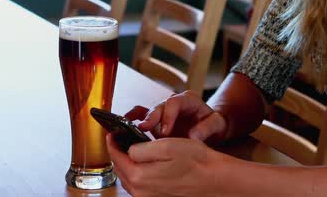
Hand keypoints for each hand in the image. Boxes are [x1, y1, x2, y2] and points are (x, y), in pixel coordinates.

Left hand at [106, 135, 224, 196]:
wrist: (215, 180)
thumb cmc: (196, 161)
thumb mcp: (167, 145)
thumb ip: (141, 148)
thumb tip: (128, 149)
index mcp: (140, 176)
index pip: (116, 158)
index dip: (112, 143)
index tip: (111, 134)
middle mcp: (141, 191)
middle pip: (120, 170)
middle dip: (117, 154)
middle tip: (118, 141)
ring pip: (128, 180)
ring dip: (126, 165)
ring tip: (129, 151)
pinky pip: (139, 187)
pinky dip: (136, 174)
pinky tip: (143, 166)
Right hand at [124, 91, 226, 141]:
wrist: (212, 127)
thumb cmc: (215, 124)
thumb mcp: (217, 125)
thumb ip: (207, 129)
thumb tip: (193, 137)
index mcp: (189, 100)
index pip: (175, 103)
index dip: (168, 116)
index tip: (165, 132)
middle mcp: (173, 103)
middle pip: (159, 106)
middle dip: (151, 117)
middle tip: (144, 129)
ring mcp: (163, 111)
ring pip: (148, 111)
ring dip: (139, 120)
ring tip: (130, 128)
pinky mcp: (157, 120)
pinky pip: (141, 115)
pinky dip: (132, 118)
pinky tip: (122, 124)